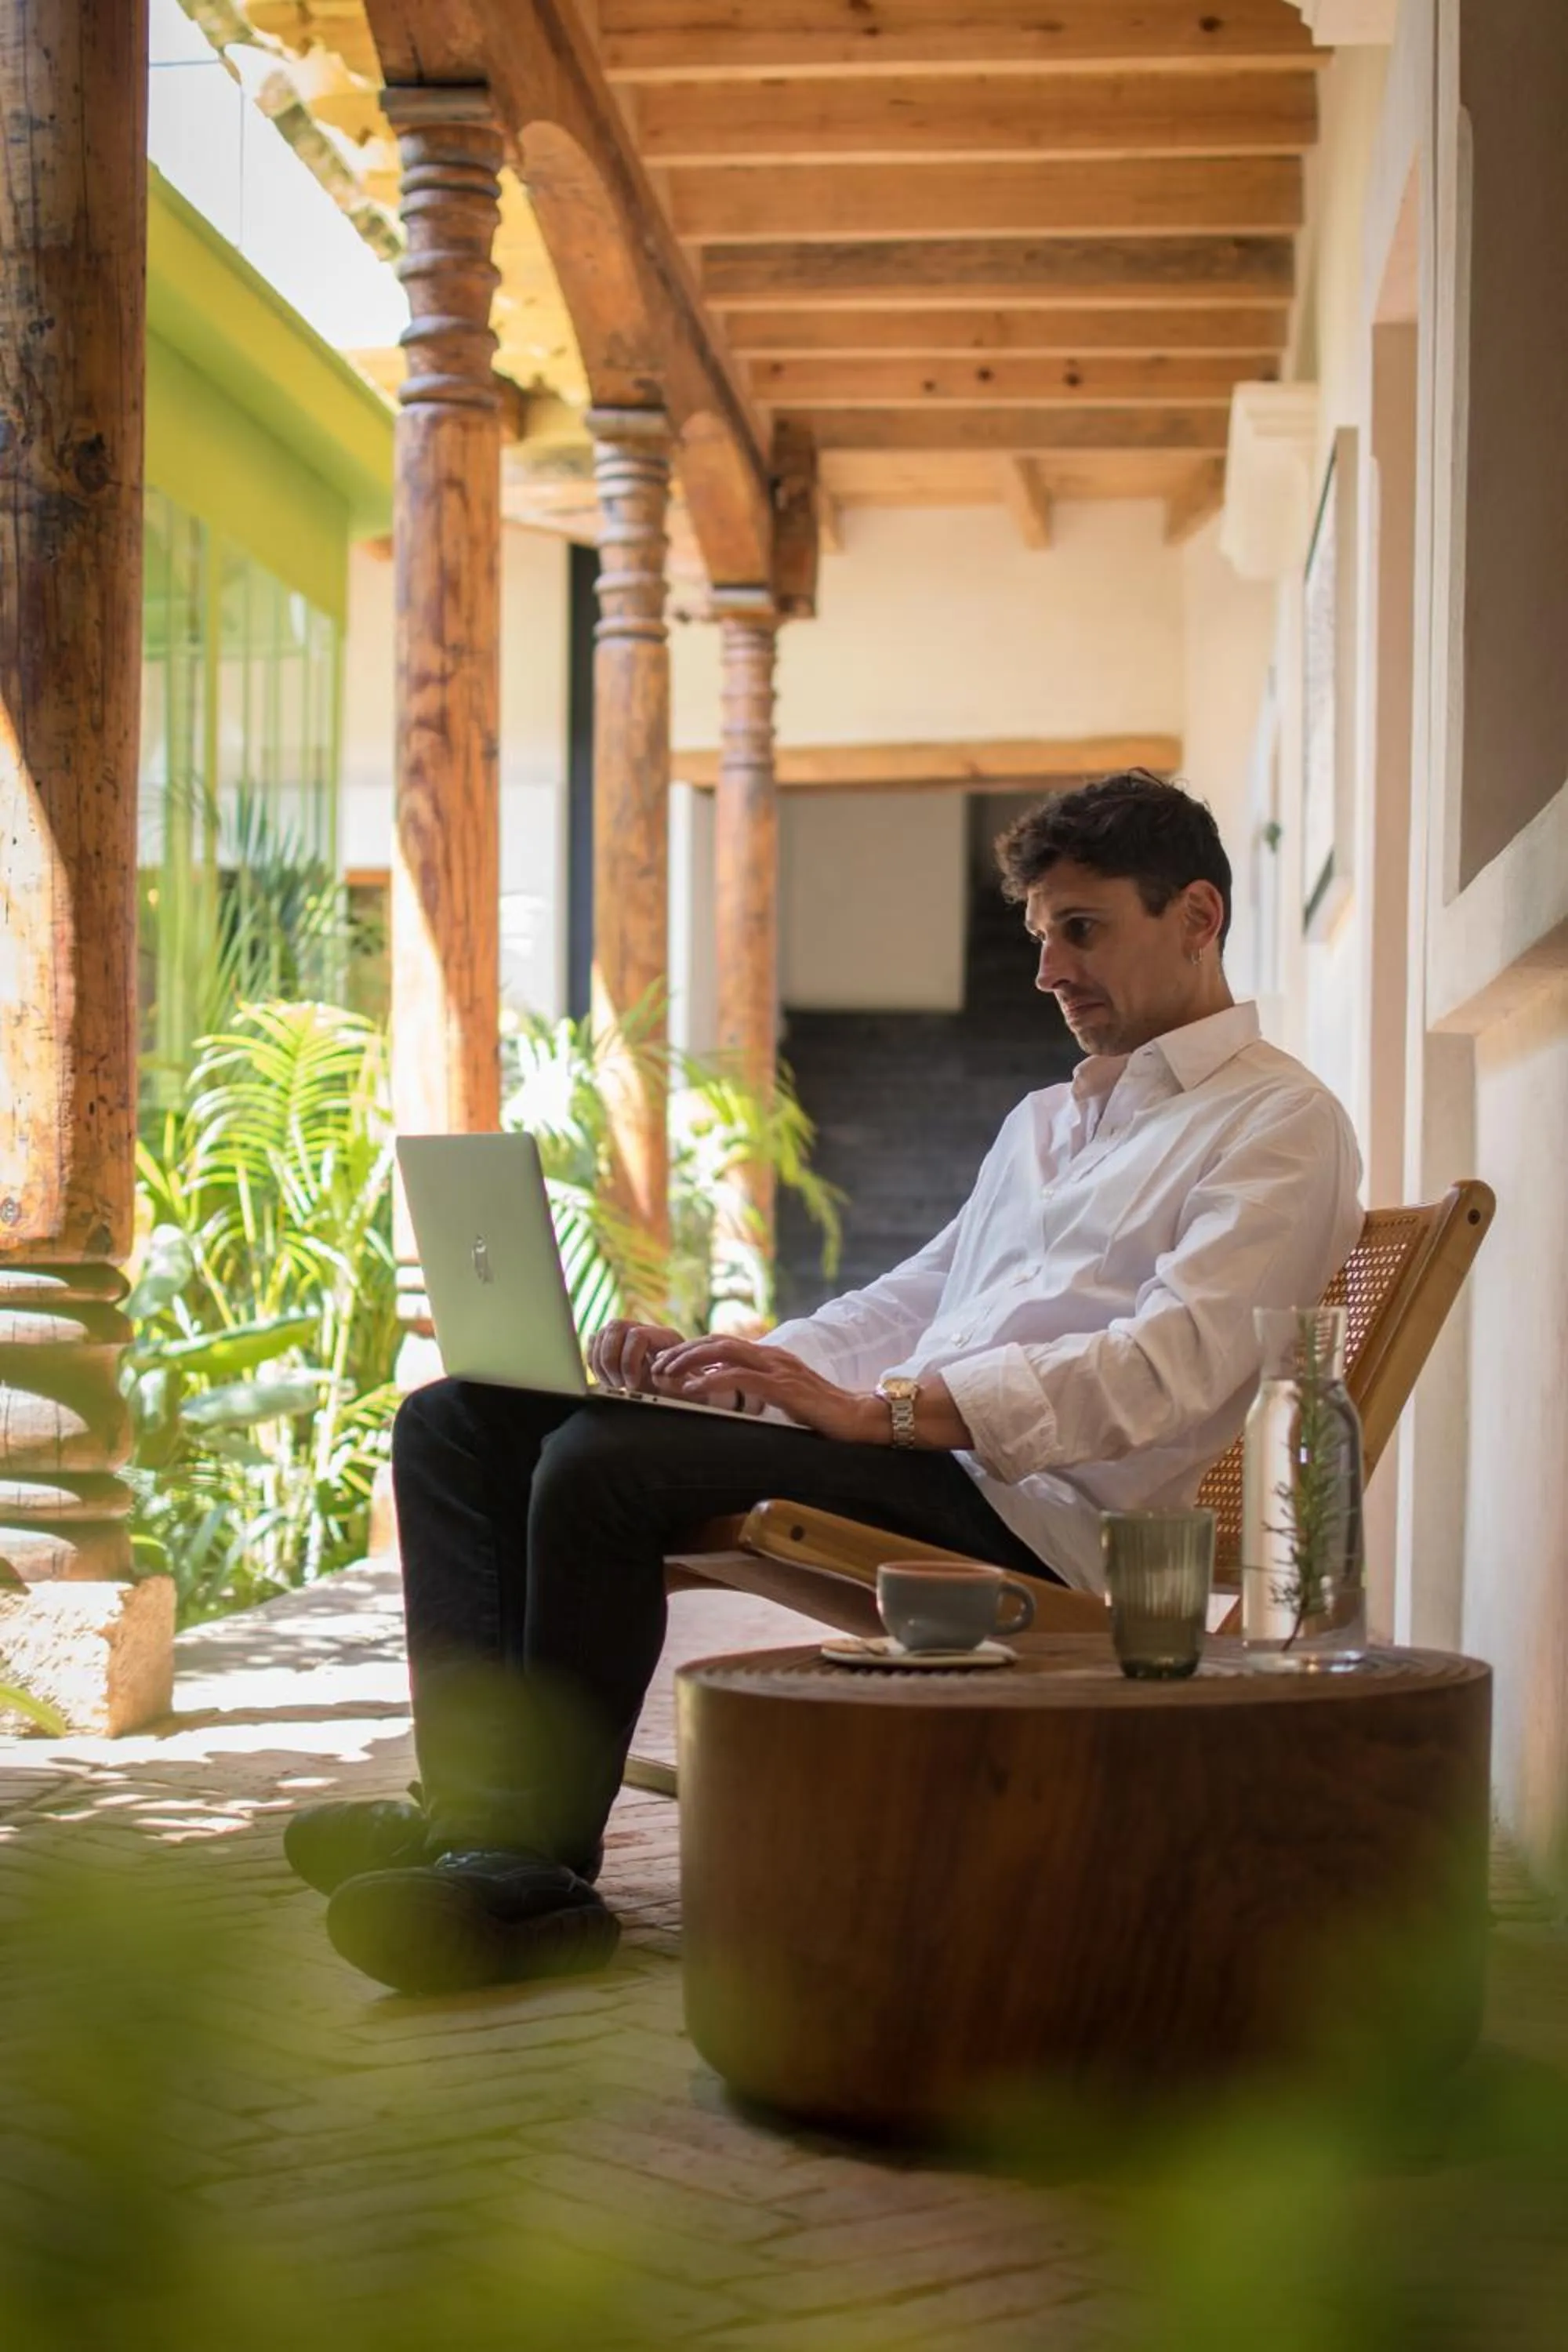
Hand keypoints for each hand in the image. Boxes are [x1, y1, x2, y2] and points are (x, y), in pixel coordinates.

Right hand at [586, 1319, 684, 1394]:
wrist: (676, 1393)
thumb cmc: (681, 1392)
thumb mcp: (683, 1389)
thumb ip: (674, 1382)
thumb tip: (657, 1374)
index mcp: (665, 1336)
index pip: (637, 1335)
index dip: (629, 1362)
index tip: (632, 1386)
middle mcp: (644, 1329)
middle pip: (615, 1327)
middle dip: (611, 1361)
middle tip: (618, 1386)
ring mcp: (627, 1335)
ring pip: (602, 1334)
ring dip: (600, 1363)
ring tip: (613, 1386)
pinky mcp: (613, 1344)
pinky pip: (594, 1344)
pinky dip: (594, 1363)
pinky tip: (606, 1380)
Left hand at [648, 1336, 884, 1442]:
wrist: (859, 1419)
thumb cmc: (823, 1413)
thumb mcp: (784, 1396)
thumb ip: (757, 1388)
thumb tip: (722, 1389)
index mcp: (772, 1357)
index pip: (725, 1343)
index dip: (694, 1349)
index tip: (669, 1361)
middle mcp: (774, 1356)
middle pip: (720, 1341)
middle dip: (684, 1350)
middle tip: (657, 1363)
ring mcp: (780, 1369)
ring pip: (726, 1352)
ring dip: (691, 1360)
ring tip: (666, 1372)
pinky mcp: (784, 1388)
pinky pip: (741, 1378)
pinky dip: (712, 1380)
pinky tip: (692, 1389)